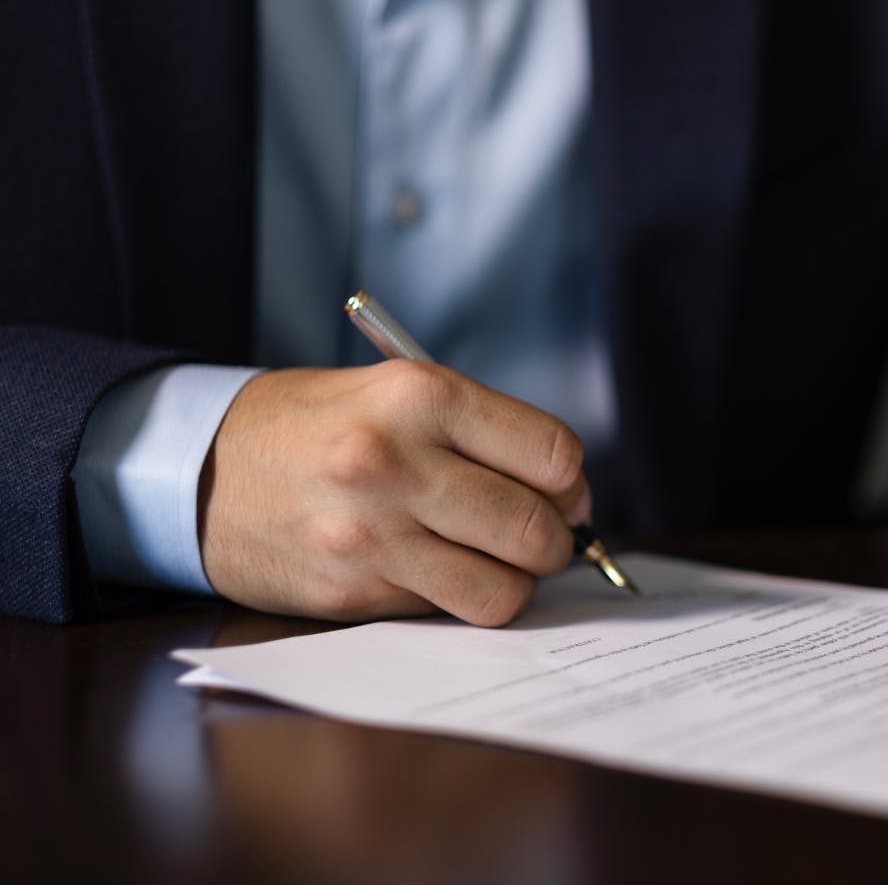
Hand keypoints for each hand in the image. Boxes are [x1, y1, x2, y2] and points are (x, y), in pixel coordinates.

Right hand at [198, 361, 590, 625]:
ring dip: (514, 583)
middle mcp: (396, 462)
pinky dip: (458, 599)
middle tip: (536, 537)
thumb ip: (477, 433)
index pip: (550, 454)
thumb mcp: (391, 392)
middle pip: (534, 528)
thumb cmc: (312, 425)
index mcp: (418, 395)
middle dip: (554, 542)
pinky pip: (445, 610)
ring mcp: (370, 533)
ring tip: (491, 562)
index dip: (570, 483)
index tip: (562, 494)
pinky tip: (436, 572)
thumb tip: (563, 493)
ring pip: (502, 590)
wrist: (202, 470)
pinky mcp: (351, 590)